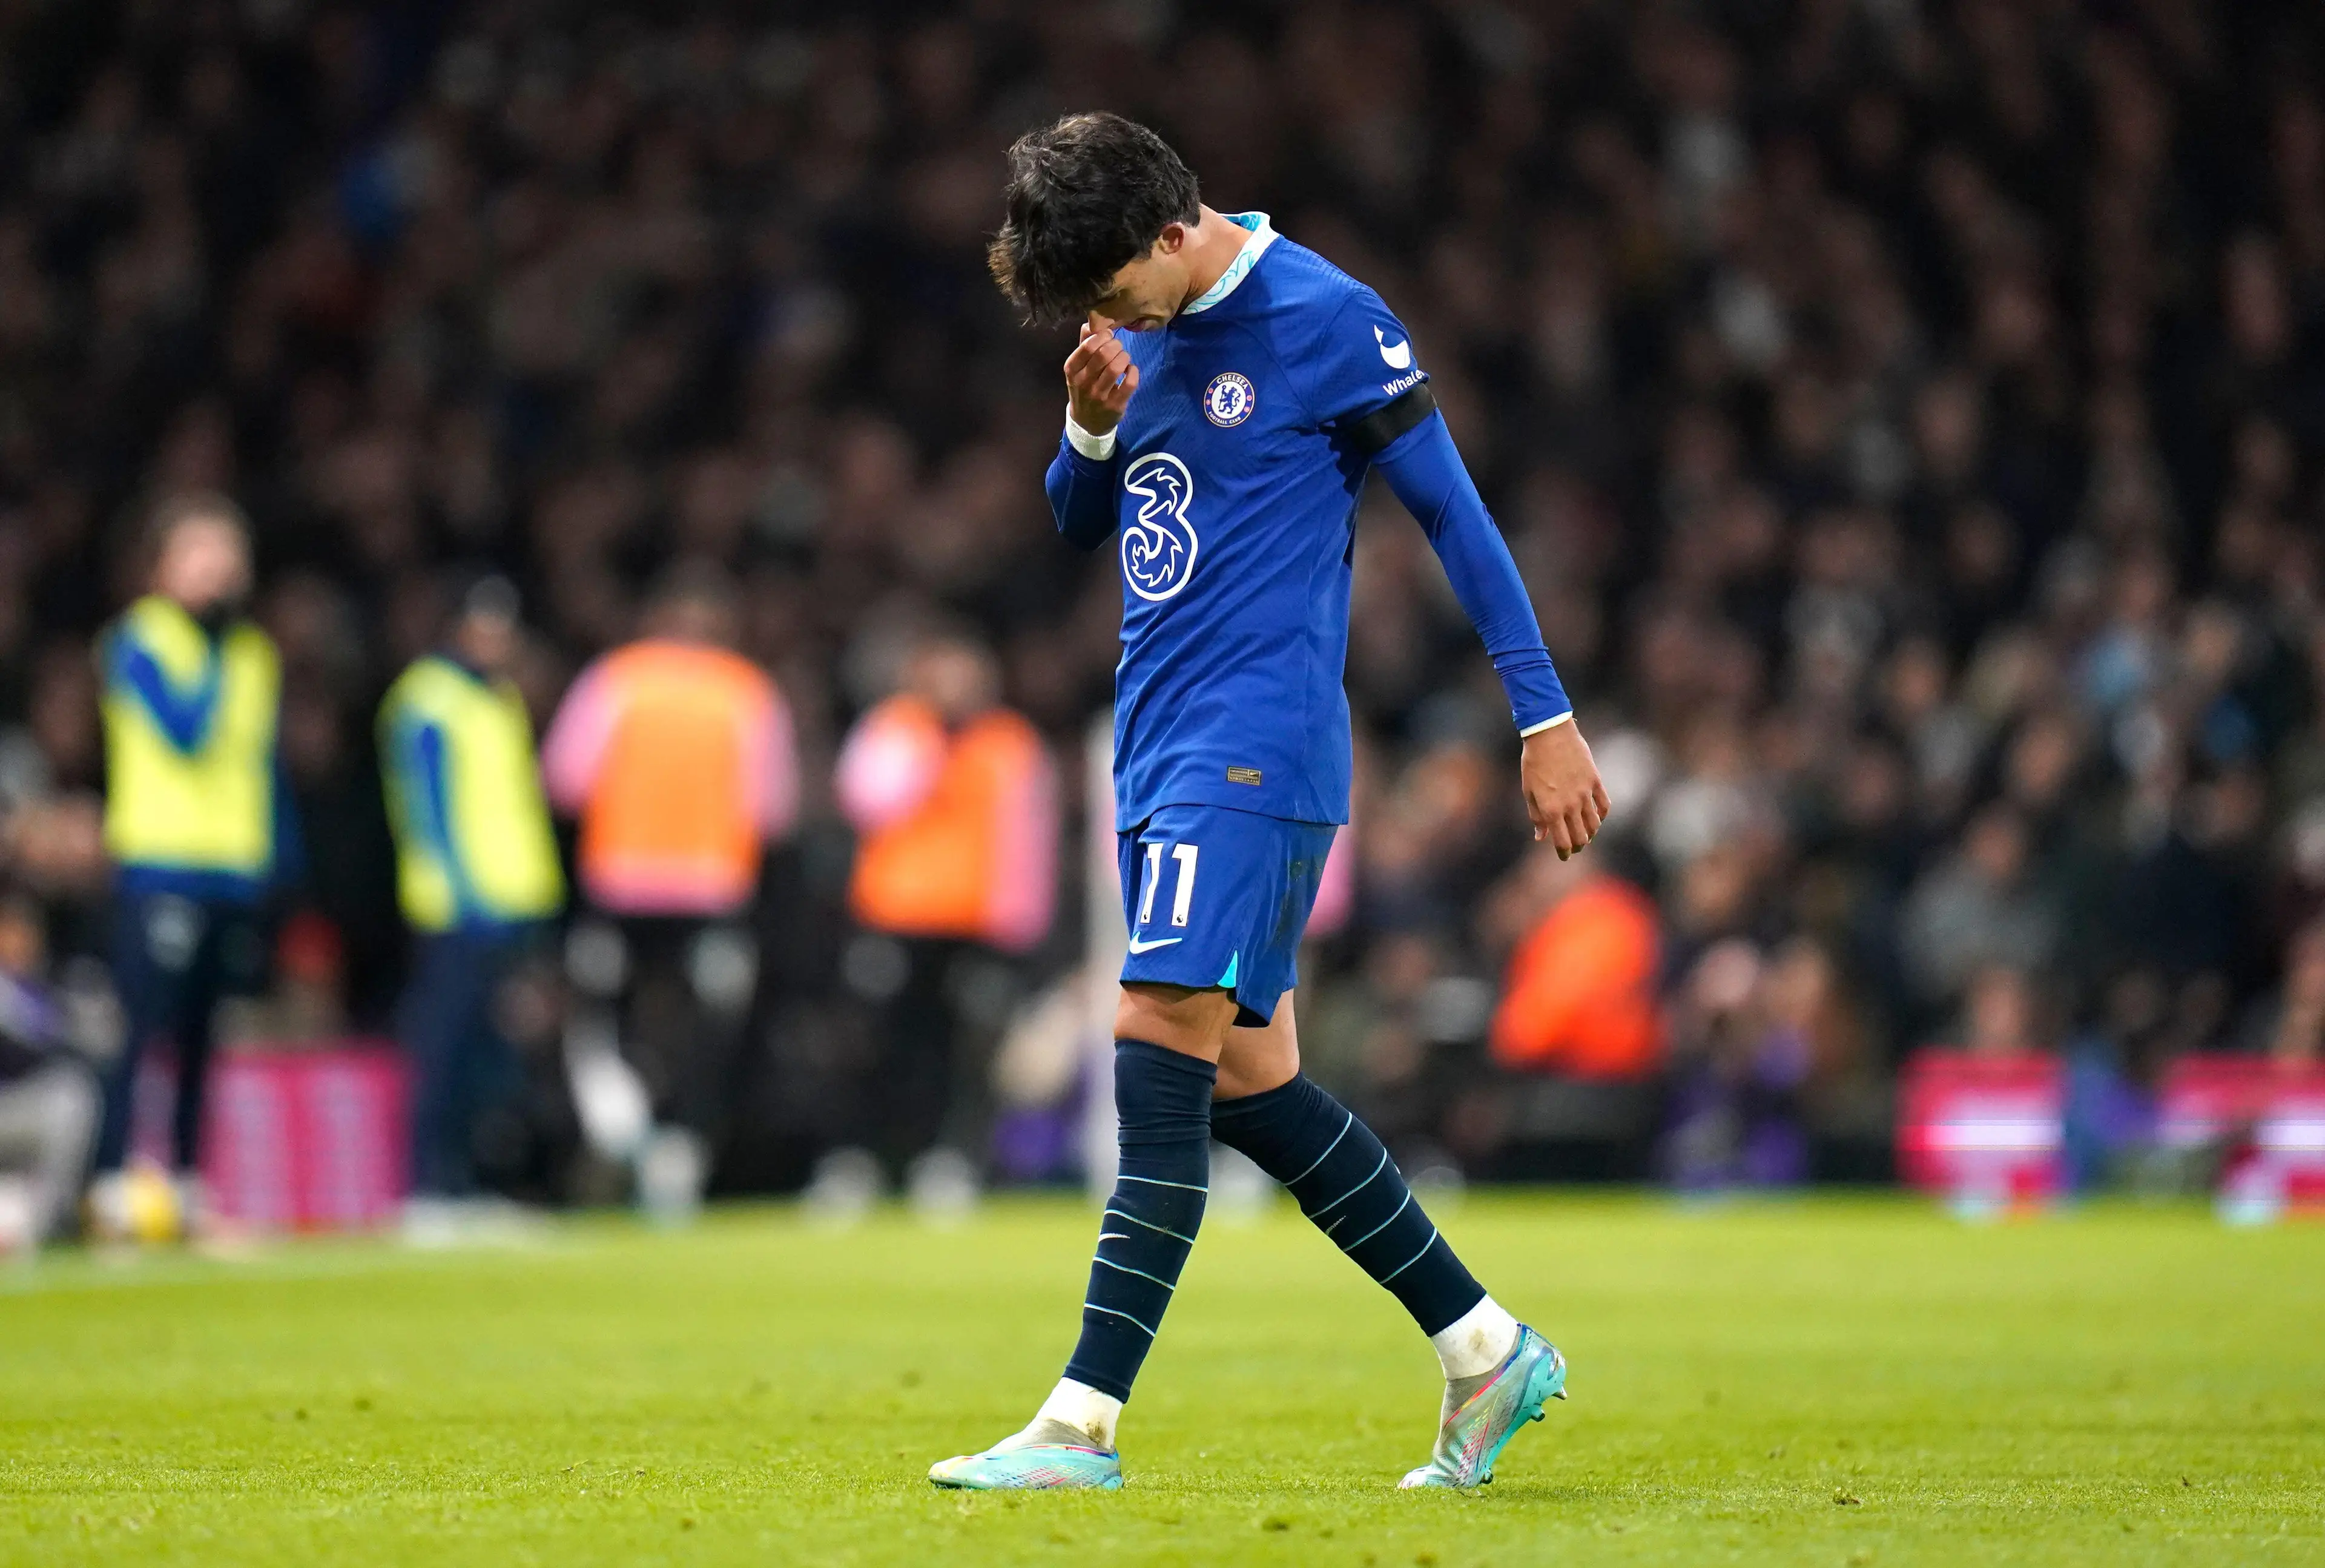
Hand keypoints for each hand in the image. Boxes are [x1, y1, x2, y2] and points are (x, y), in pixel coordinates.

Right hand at [1065, 319, 1138, 434]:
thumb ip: (1084, 344)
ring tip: (1124, 358)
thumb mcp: (1078, 368)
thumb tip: (1090, 322)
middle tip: (1118, 347)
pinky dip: (1133, 371)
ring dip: (1125, 357)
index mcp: (1072, 370)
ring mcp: (1099, 395)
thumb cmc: (1084, 388)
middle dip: (1116, 345)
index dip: (1103, 336)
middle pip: (1104, 354)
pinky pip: (1130, 382)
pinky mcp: (1115, 405)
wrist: (1087, 423)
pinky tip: (1130, 370)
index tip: (1108, 337)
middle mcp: (1083, 383)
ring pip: (1117, 367)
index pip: (1088, 346)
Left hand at [1520, 720, 1610, 859]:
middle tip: (1575, 847)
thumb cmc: (1534, 762)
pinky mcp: (1595, 781)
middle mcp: (1570, 805)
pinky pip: (1604, 805)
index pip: (1562, 842)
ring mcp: (1585, 794)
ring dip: (1591, 833)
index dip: (1564, 853)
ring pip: (1594, 824)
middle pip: (1580, 837)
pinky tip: (1598, 818)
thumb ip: (1536, 816)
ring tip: (1586, 835)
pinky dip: (1602, 816)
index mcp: (1551, 810)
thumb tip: (1540, 837)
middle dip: (1578, 846)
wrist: (1549, 734)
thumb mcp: (1529, 791)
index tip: (1564, 857)